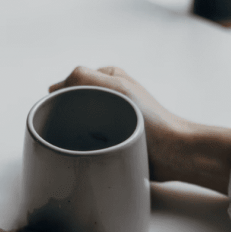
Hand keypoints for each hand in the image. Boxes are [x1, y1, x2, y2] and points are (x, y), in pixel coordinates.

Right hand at [50, 66, 230, 193]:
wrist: (174, 153)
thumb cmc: (152, 120)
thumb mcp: (117, 88)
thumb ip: (84, 77)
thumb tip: (55, 87)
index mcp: (110, 78)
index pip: (71, 82)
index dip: (61, 96)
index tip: (59, 113)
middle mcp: (110, 96)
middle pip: (73, 104)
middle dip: (66, 117)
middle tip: (68, 131)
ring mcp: (112, 119)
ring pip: (79, 124)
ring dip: (74, 134)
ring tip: (79, 144)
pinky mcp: (114, 140)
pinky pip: (89, 142)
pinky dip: (84, 147)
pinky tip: (85, 154)